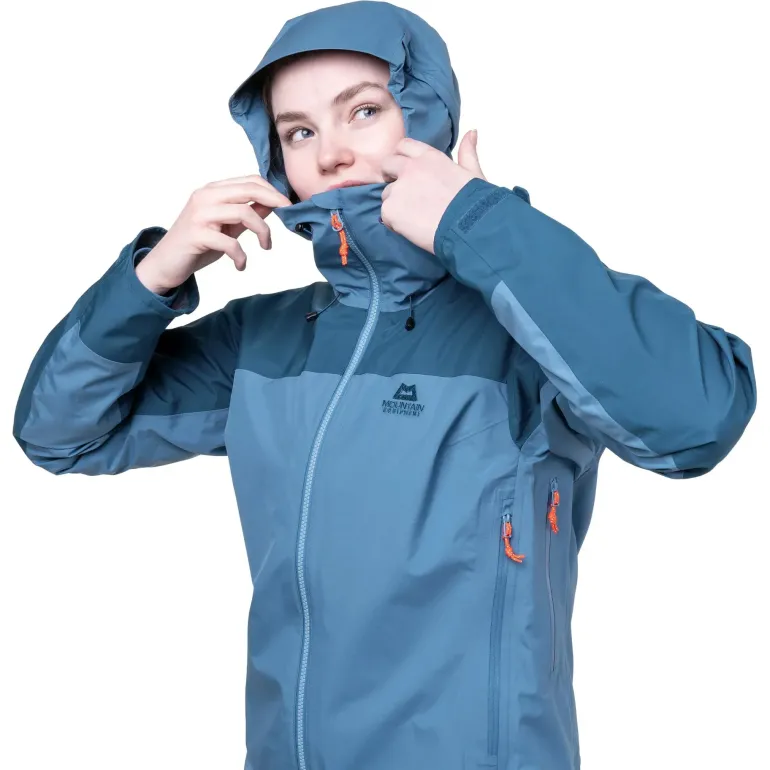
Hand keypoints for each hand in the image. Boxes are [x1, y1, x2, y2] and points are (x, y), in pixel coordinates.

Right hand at [135, 174, 291, 293]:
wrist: (165, 263)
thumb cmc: (198, 244)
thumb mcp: (227, 226)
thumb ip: (248, 214)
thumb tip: (273, 204)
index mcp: (213, 190)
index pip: (249, 180)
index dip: (272, 190)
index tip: (288, 205)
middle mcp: (206, 196)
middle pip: (249, 190)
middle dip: (275, 202)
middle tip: (288, 217)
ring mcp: (200, 214)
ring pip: (245, 213)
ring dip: (263, 232)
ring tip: (266, 247)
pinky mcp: (197, 234)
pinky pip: (230, 242)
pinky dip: (241, 256)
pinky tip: (241, 265)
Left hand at [380, 130, 486, 254]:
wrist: (467, 228)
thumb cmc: (474, 203)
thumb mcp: (473, 173)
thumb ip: (467, 152)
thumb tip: (471, 132)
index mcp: (429, 157)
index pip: (403, 146)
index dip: (402, 157)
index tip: (405, 169)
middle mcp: (409, 168)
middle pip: (387, 165)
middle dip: (390, 175)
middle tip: (403, 192)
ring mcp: (397, 189)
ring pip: (386, 194)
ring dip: (395, 203)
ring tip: (413, 217)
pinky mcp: (390, 210)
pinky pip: (385, 215)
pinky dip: (394, 223)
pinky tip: (411, 229)